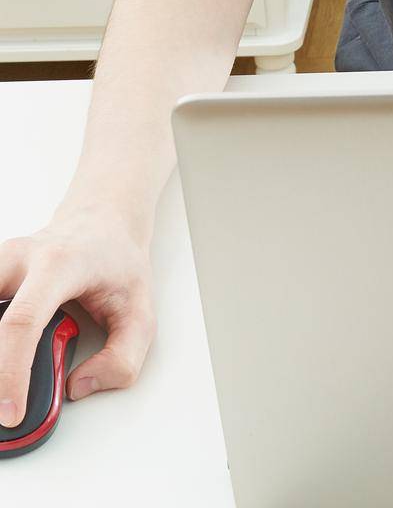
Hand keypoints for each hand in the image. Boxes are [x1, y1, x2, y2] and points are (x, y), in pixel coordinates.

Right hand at [0, 201, 156, 424]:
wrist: (104, 219)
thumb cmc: (118, 260)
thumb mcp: (140, 309)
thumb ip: (123, 356)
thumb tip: (80, 386)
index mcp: (59, 265)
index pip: (22, 323)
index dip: (10, 374)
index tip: (10, 413)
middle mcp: (21, 258)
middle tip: (3, 404)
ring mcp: (1, 262)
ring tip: (8, 382)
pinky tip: (6, 358)